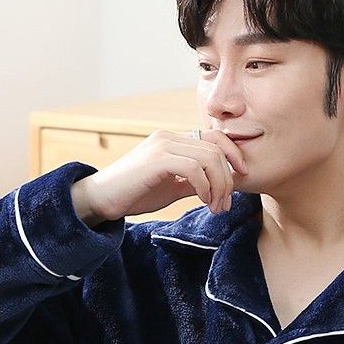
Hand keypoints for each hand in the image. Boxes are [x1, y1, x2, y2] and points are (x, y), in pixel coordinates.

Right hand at [71, 128, 248, 224]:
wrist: (102, 200)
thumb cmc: (134, 194)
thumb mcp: (172, 187)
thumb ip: (195, 181)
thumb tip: (220, 185)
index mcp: (174, 141)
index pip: (215, 138)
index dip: (234, 155)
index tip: (242, 178)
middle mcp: (169, 137)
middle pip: (216, 149)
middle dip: (228, 179)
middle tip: (223, 205)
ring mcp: (162, 145)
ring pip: (209, 157)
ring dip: (219, 185)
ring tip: (214, 207)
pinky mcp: (157, 158)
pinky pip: (194, 167)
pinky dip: (204, 186)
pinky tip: (202, 201)